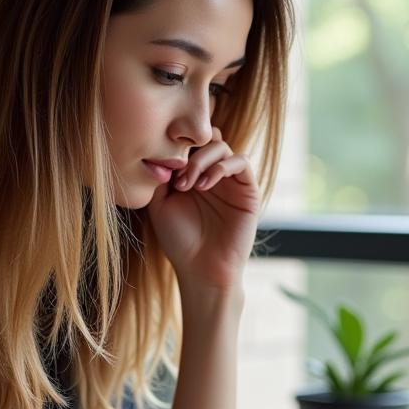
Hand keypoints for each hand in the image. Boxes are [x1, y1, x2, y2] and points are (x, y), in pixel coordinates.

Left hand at [145, 129, 260, 294]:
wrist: (202, 269)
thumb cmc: (179, 241)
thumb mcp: (160, 204)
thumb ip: (162, 174)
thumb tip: (164, 148)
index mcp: (193, 175)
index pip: (190, 143)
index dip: (177, 144)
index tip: (163, 163)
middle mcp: (213, 175)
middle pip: (206, 139)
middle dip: (190, 151)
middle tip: (178, 176)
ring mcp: (231, 182)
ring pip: (222, 146)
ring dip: (203, 159)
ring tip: (189, 183)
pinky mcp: (248, 191)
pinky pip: (241, 162)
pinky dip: (222, 166)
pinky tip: (205, 185)